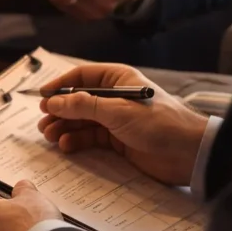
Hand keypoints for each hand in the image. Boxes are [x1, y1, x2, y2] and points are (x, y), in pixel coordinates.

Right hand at [36, 64, 208, 185]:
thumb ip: (83, 105)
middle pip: (78, 100)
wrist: (189, 154)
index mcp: (118, 80)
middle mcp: (114, 97)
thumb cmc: (159, 123)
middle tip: (43, 122)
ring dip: (64, 127)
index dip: (60, 85)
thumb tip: (53, 101)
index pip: (82, 76)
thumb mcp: (118, 111)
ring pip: (81, 120)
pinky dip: (76, 140)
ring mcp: (115, 119)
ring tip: (50, 135)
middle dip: (59, 110)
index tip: (42, 96)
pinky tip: (66, 145)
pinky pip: (90, 137)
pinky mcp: (117, 140)